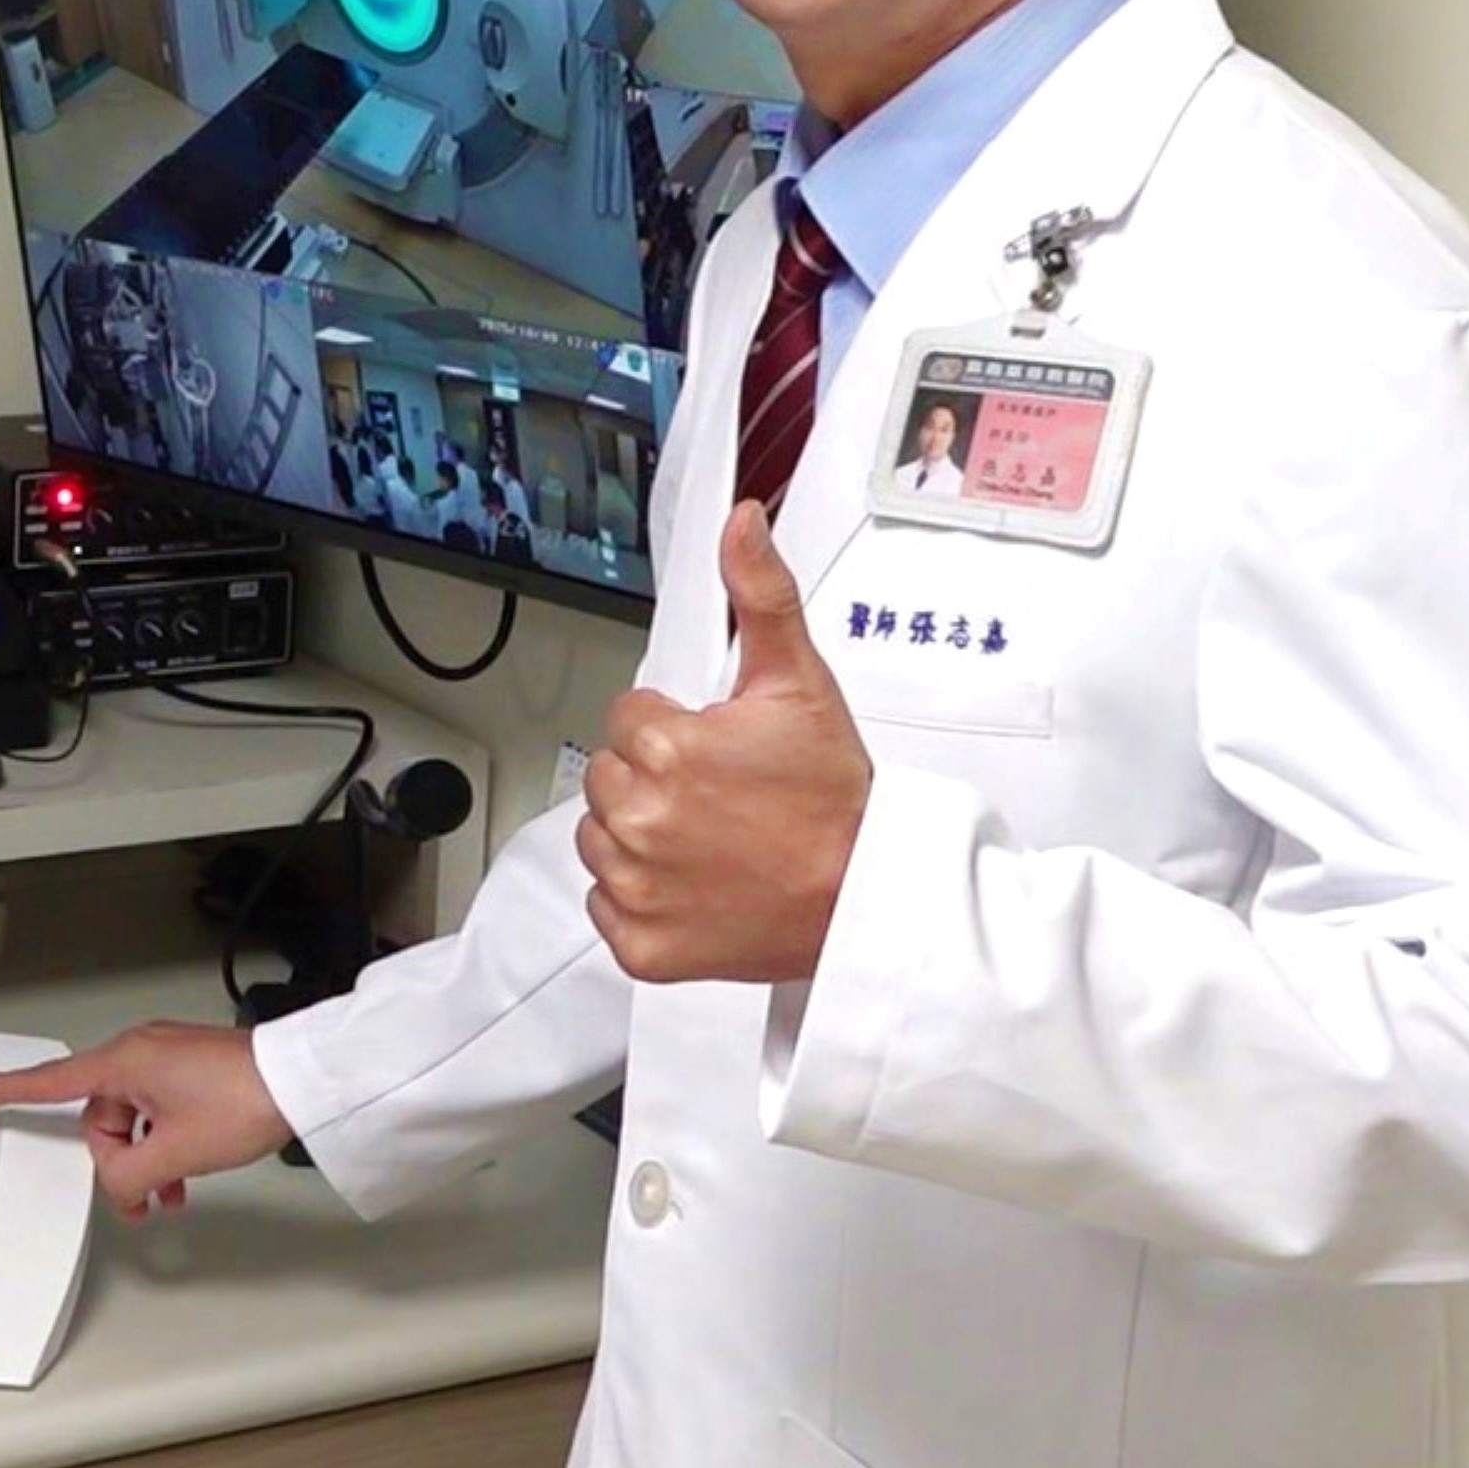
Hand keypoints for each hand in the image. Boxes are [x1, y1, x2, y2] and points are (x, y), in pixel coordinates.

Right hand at [0, 1022, 291, 1219]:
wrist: (300, 1081)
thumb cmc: (243, 1100)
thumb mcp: (176, 1152)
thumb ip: (129, 1175)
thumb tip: (116, 1184)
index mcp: (123, 1062)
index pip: (50, 1082)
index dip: (9, 1091)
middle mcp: (138, 1053)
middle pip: (100, 1118)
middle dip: (118, 1162)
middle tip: (145, 1198)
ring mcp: (165, 1060)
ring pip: (132, 1120)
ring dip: (147, 1158)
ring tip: (173, 1193)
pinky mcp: (188, 1070)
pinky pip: (157, 1111)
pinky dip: (165, 1144)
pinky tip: (185, 1176)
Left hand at [578, 501, 870, 983]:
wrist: (867, 901)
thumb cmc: (835, 801)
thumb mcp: (798, 683)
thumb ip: (759, 595)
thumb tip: (741, 523)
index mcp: (665, 749)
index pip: (629, 719)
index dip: (675, 730)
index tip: (721, 752)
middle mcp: (640, 818)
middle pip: (609, 776)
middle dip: (655, 779)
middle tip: (722, 798)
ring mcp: (636, 886)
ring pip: (601, 837)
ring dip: (642, 836)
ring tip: (713, 841)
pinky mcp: (640, 943)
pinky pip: (607, 905)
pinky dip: (643, 899)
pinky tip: (697, 886)